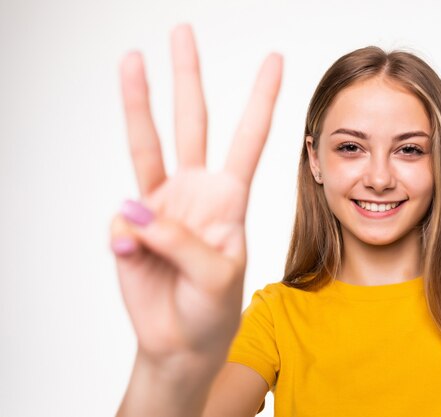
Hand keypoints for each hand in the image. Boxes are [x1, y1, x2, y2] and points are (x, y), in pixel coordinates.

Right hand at [109, 24, 281, 367]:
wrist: (183, 342)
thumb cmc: (213, 310)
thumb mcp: (215, 277)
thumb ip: (180, 242)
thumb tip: (135, 212)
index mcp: (230, 198)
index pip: (249, 138)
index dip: (261, 98)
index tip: (275, 59)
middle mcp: (196, 192)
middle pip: (193, 122)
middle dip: (188, 77)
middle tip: (182, 32)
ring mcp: (161, 205)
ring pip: (146, 144)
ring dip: (138, 102)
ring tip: (131, 60)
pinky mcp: (131, 226)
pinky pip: (121, 220)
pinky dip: (126, 239)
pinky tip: (137, 258)